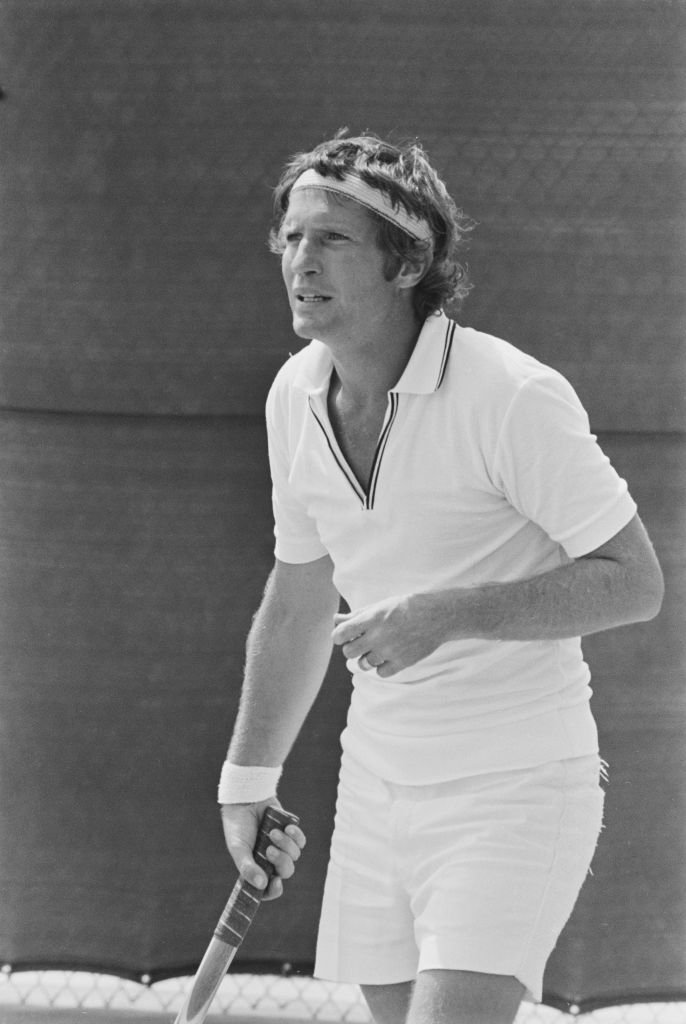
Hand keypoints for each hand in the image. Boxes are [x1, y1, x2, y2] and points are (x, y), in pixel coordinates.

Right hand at [220, 799, 305, 900]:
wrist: (246, 800)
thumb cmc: (238, 826)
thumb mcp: (238, 848)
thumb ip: (247, 868)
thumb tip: (261, 885)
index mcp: (256, 868)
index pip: (268, 889)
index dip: (274, 890)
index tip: (276, 882)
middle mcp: (270, 860)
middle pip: (286, 871)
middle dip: (281, 862)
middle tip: (269, 850)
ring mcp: (281, 846)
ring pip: (295, 856)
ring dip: (285, 845)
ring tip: (272, 832)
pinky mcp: (290, 833)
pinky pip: (300, 841)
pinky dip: (296, 836)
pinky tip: (287, 828)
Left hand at [331, 592, 448, 677]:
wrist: (437, 616)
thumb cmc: (405, 607)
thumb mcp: (380, 606)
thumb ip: (357, 615)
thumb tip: (335, 620)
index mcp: (372, 618)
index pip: (341, 634)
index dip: (339, 636)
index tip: (344, 636)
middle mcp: (379, 635)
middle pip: (349, 652)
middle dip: (351, 648)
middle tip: (361, 643)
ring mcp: (390, 651)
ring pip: (363, 664)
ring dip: (366, 658)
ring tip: (377, 649)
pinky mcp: (402, 662)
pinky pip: (380, 673)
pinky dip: (381, 667)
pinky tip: (388, 657)